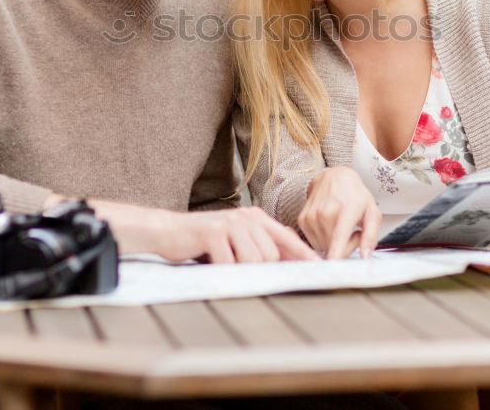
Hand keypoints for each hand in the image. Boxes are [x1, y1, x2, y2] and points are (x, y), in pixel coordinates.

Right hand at [83, 200, 316, 263]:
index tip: (320, 271)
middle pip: (271, 256)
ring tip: (222, 263)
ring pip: (254, 260)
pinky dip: (223, 271)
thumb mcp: (236, 241)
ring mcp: (230, 223)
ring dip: (239, 269)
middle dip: (259, 269)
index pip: (288, 238)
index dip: (304, 256)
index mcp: (256, 218)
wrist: (169, 231)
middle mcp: (246, 217)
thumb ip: (260, 248)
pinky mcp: (213, 233)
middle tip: (237, 267)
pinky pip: (229, 264)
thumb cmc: (205, 241)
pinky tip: (212, 263)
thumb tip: (289, 266)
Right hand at [298, 166, 380, 259]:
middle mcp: (326, 213)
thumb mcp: (372, 212)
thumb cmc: (355, 196)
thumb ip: (371, 236)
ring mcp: (312, 216)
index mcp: (346, 210)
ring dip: (333, 243)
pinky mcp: (303, 220)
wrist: (334, 177)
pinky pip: (314, 242)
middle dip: (345, 247)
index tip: (333, 265)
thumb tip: (366, 257)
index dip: (336, 253)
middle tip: (352, 233)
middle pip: (334, 248)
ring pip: (323, 247)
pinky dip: (323, 238)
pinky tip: (329, 225)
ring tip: (340, 227)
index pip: (339, 236)